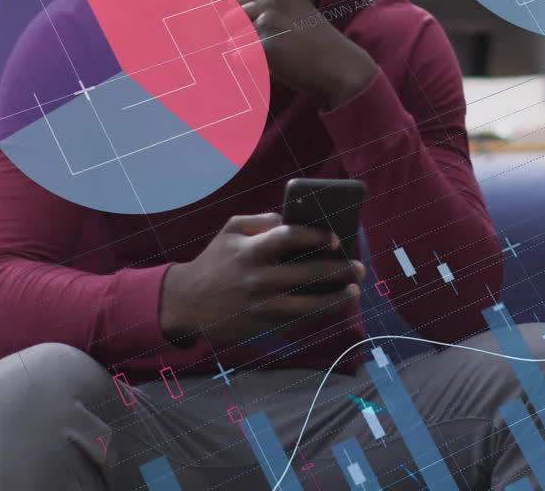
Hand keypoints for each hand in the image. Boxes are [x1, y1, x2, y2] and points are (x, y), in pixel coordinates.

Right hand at [160, 213, 366, 345]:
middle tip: (358, 267)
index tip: (336, 239)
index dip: (317, 236)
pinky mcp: (263, 326)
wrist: (186, 303)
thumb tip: (291, 218)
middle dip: (340, 270)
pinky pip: (298, 321)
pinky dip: (320, 315)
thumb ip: (260, 220)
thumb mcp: (230, 231)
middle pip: (309, 273)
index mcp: (251, 250)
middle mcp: (259, 278)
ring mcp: (262, 305)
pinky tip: (334, 307)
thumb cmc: (213, 262)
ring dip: (337, 298)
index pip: (290, 237)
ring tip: (354, 291)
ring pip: (310, 305)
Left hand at [234, 0, 377, 107]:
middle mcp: (272, 0)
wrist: (340, 65)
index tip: (245, 36)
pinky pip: (239, 58)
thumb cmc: (315, 45)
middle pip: (229, 19)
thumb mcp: (295, 13)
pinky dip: (248, 67)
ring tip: (270, 59)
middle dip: (236, 37)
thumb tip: (224, 17)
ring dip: (244, 54)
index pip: (236, 1)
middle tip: (256, 51)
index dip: (235, 22)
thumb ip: (266, 10)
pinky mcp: (267, 45)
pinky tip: (271, 67)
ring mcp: (269, 21)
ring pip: (232, 40)